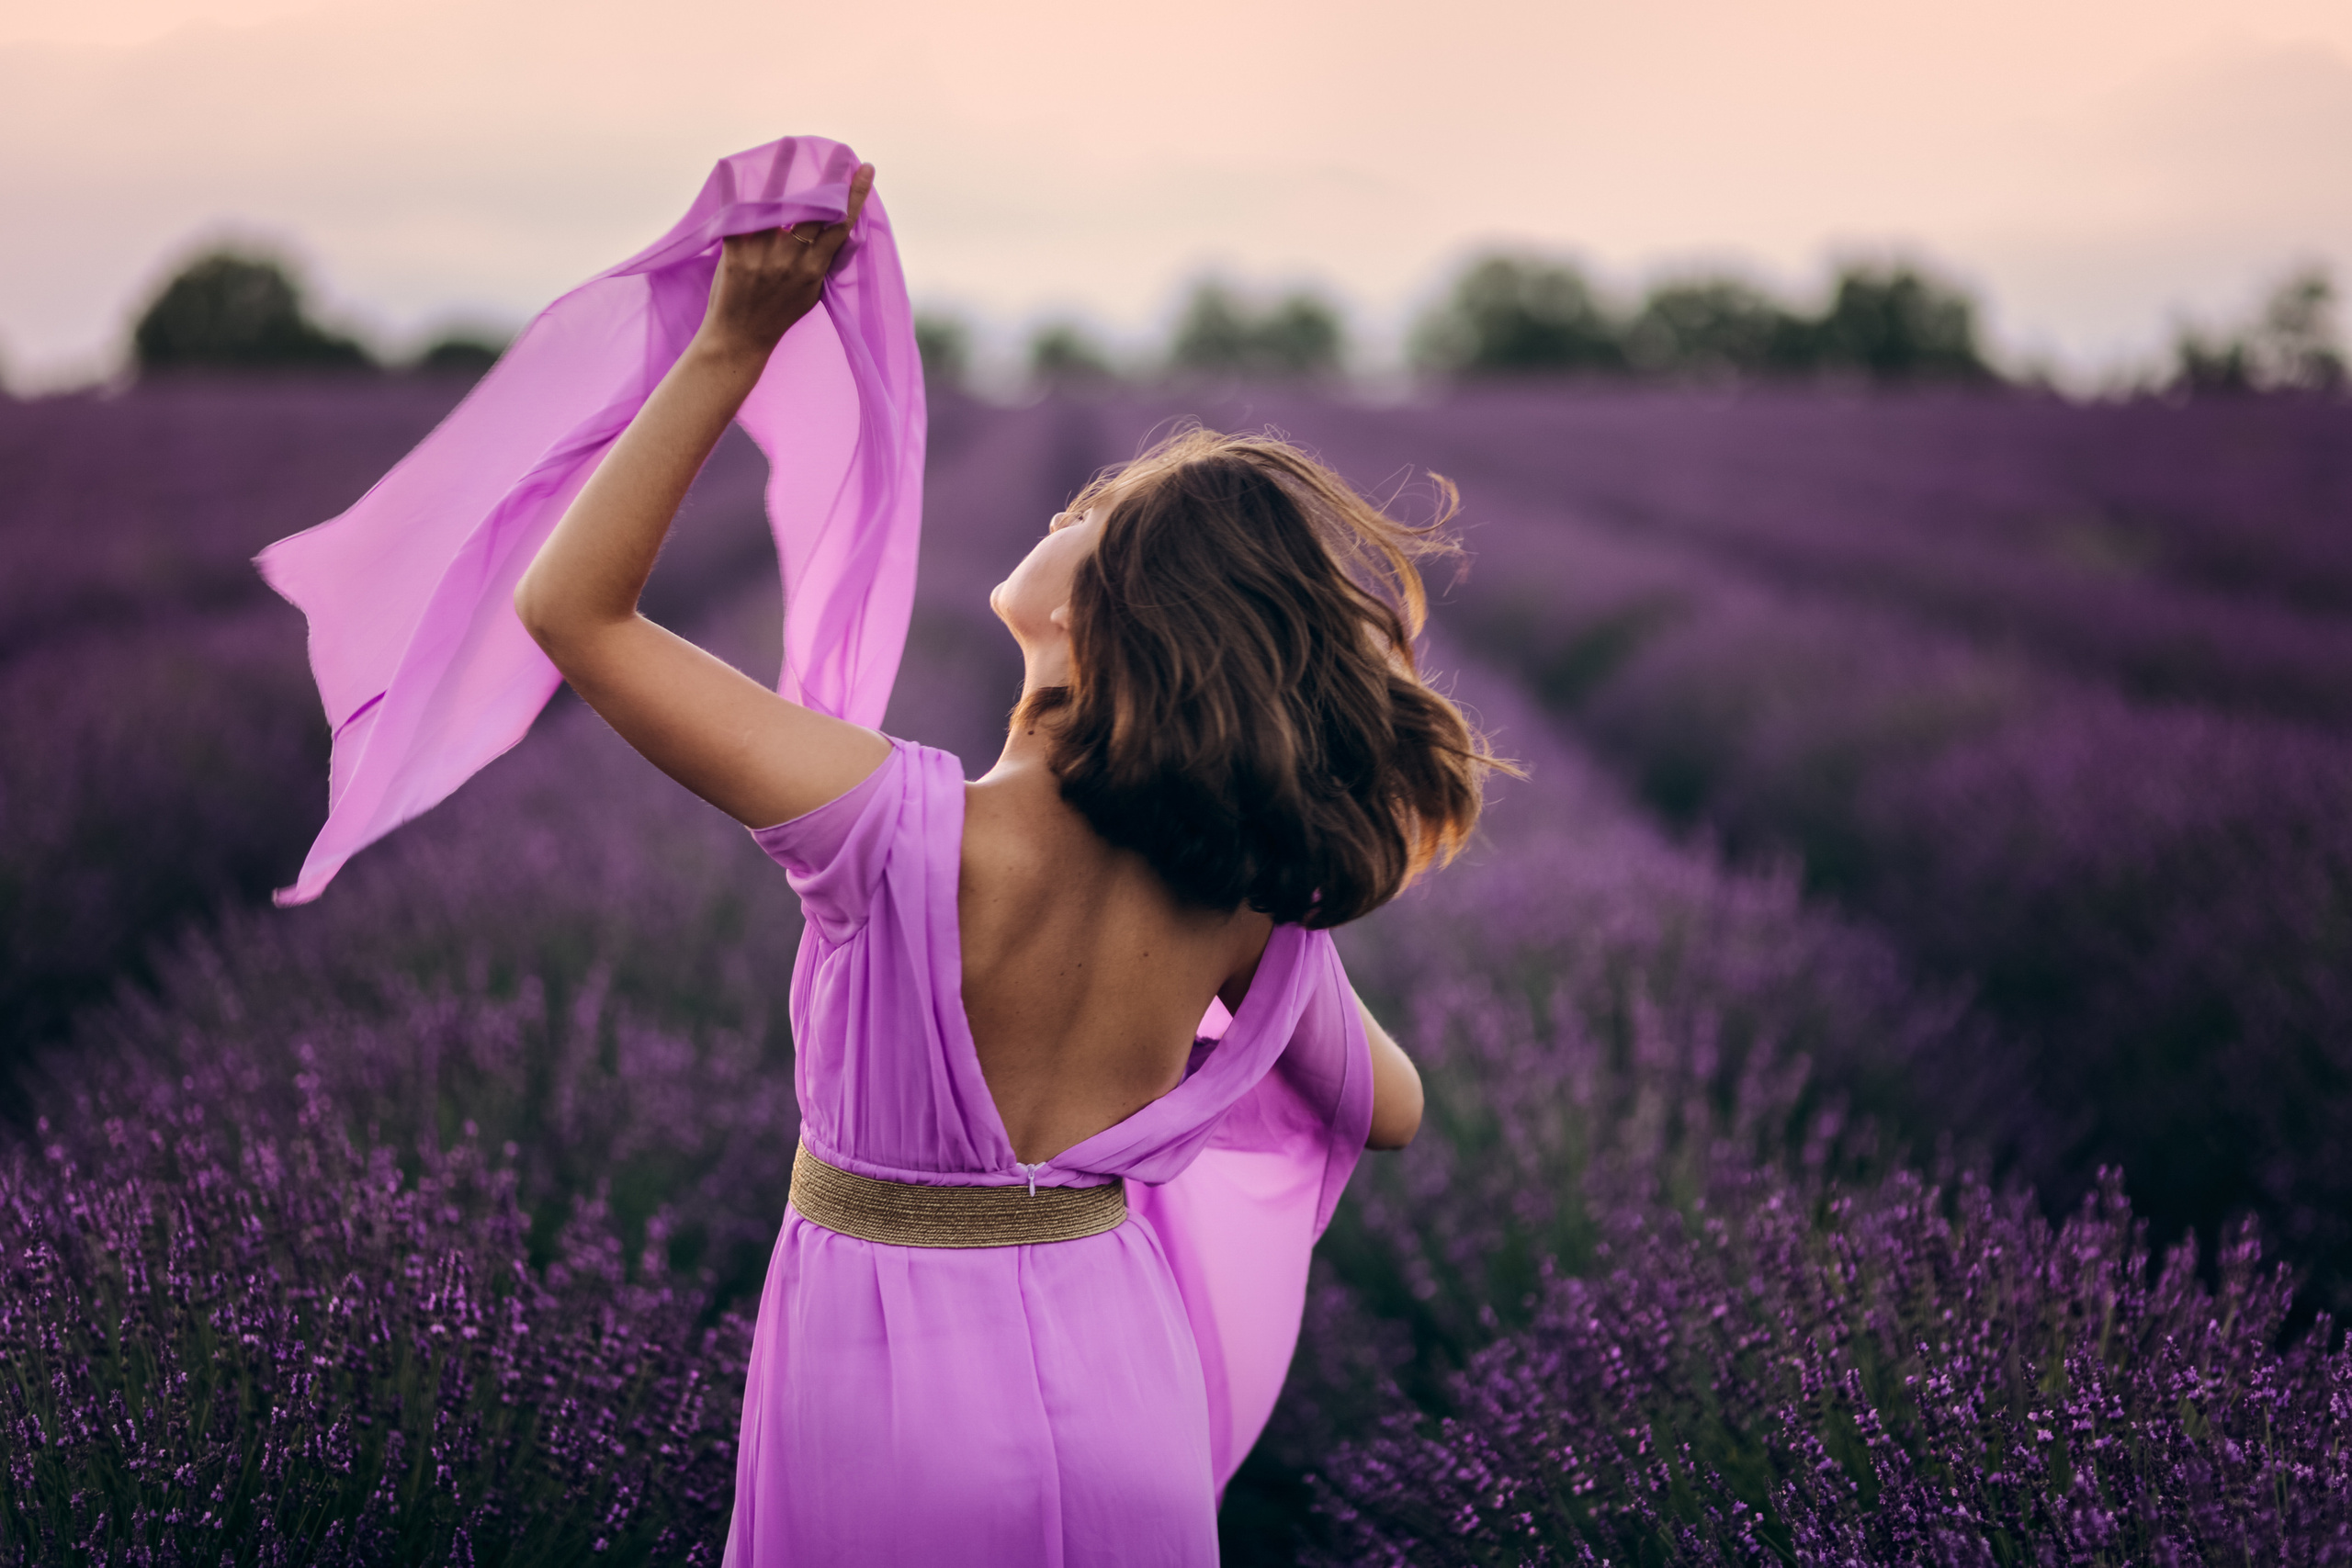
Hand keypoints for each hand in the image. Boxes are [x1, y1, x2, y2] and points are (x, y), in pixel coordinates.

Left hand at [697, 162, 874, 356]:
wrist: (739, 341)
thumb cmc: (777, 317)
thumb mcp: (809, 294)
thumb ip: (819, 264)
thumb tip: (835, 235)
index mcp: (813, 270)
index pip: (839, 226)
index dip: (854, 196)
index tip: (865, 170)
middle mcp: (791, 261)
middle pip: (813, 211)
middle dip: (829, 179)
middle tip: (838, 152)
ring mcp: (762, 258)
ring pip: (775, 206)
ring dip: (783, 170)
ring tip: (790, 143)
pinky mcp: (734, 257)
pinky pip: (733, 217)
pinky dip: (731, 190)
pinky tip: (731, 165)